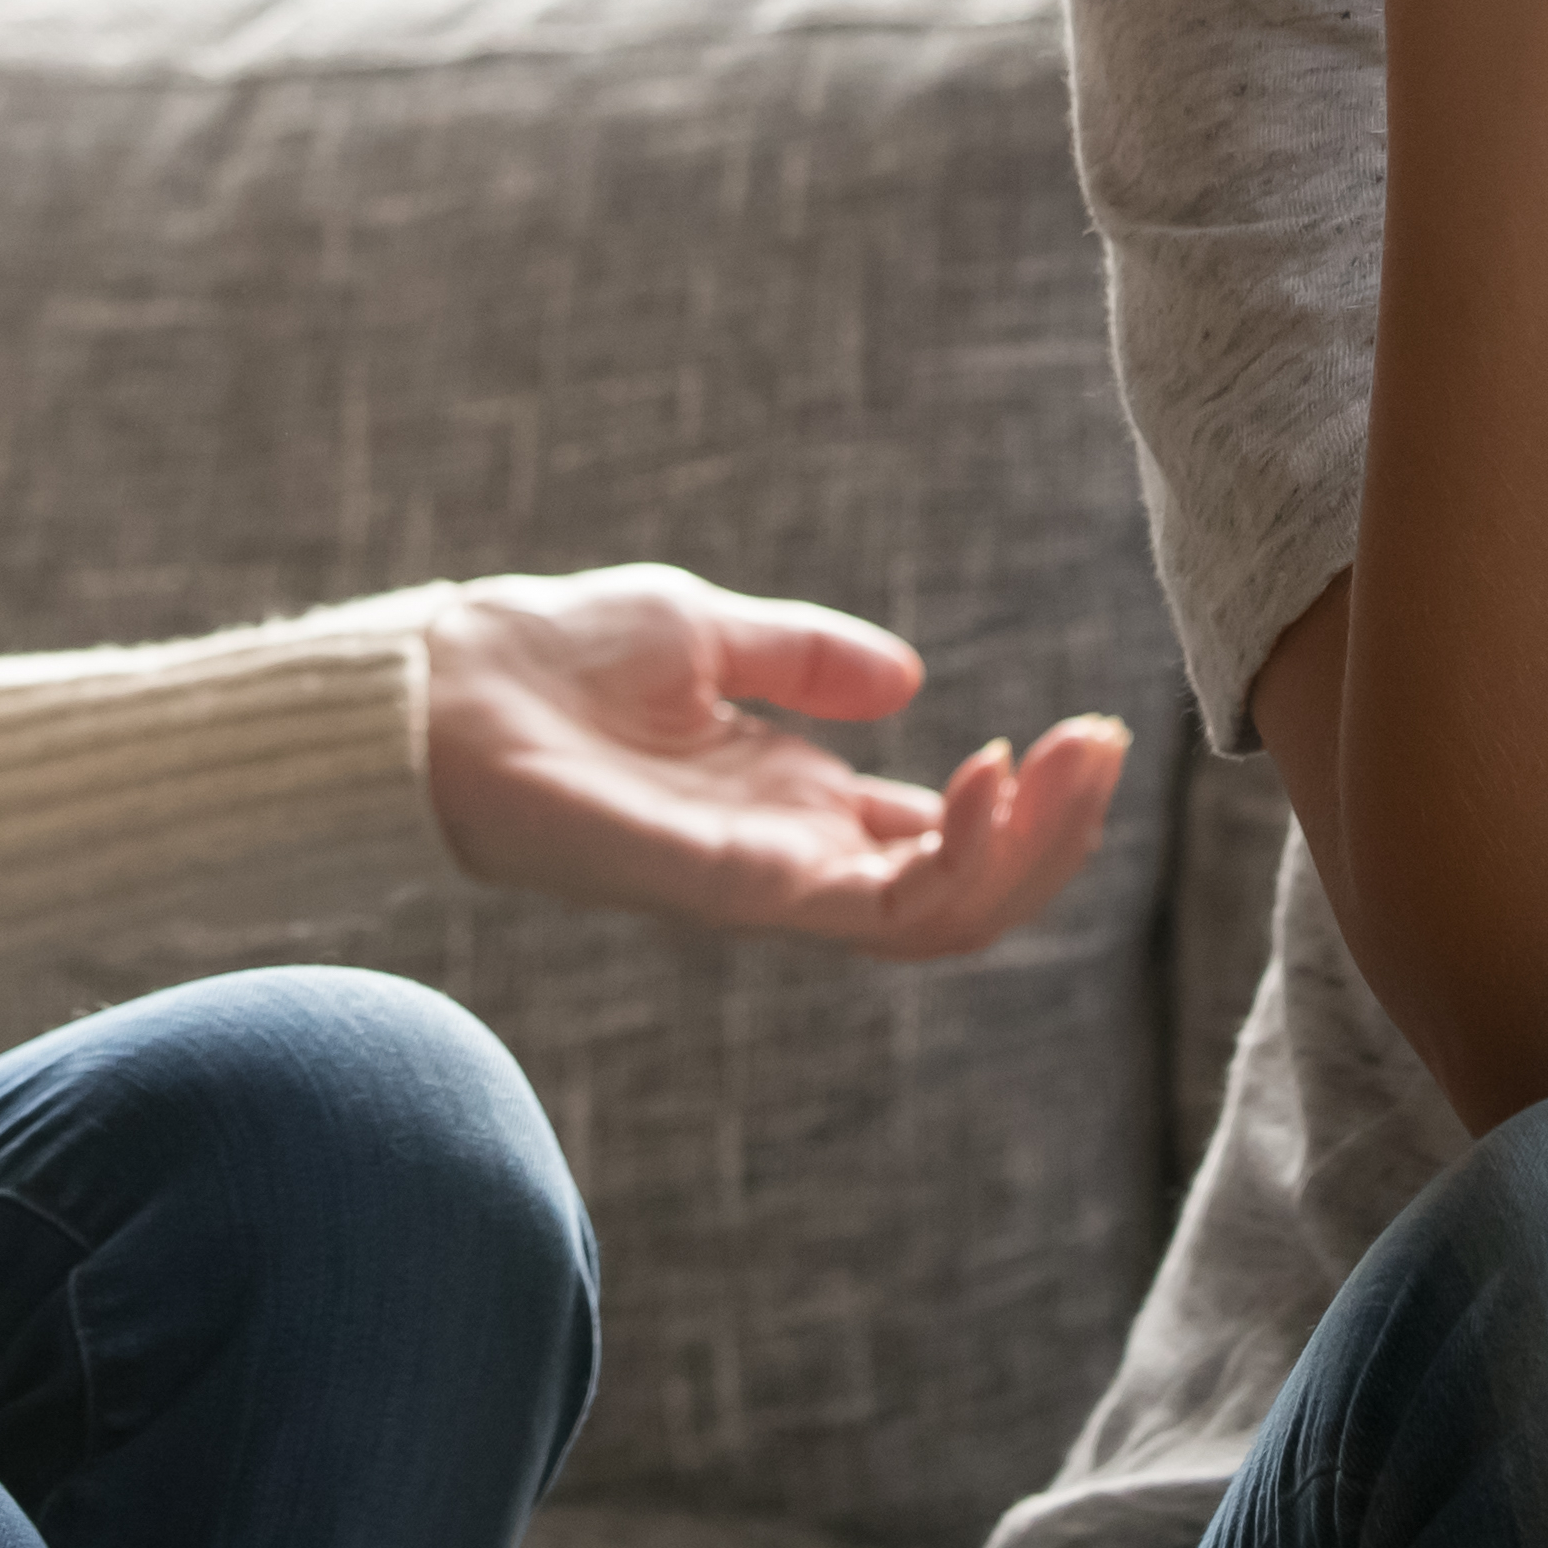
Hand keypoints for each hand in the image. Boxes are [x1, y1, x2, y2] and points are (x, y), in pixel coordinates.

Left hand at [420, 565, 1128, 958]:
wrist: (440, 687)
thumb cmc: (547, 656)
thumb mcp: (703, 629)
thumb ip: (803, 658)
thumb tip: (911, 680)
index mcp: (787, 804)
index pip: (937, 839)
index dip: (1026, 801)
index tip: (1087, 731)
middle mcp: (787, 859)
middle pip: (960, 890)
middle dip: (1054, 832)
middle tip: (1107, 748)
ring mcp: (762, 885)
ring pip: (936, 918)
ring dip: (1027, 850)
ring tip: (1073, 764)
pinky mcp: (728, 890)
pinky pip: (867, 907)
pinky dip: (949, 856)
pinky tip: (988, 779)